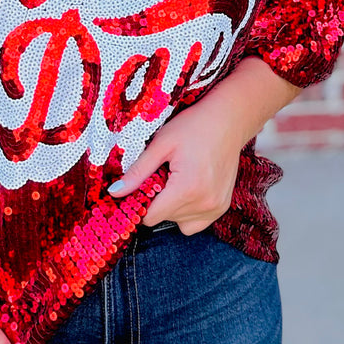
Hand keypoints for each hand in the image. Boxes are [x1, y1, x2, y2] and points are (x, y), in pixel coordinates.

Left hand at [108, 96, 242, 235]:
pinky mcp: (223, 206)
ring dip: (173, 207)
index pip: (151, 217)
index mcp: (186, 189)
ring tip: (177, 179)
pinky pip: (197, 222)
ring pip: (181, 223)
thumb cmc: (194, 126)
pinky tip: (188, 187)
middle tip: (162, 173)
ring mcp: (216, 207)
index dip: (141, 202)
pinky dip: (188, 210)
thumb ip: (138, 172)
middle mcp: (204, 204)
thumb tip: (114, 192)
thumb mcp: (161, 144)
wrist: (228, 120)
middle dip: (158, 200)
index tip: (142, 184)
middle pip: (165, 219)